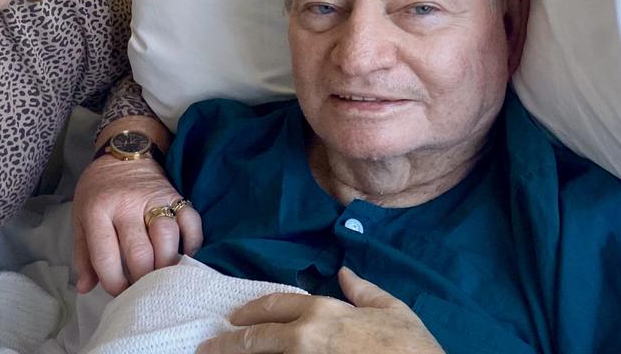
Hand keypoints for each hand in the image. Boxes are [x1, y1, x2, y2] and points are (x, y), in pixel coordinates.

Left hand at [72, 156, 202, 295]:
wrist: (124, 151)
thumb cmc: (99, 190)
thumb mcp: (81, 217)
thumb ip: (83, 254)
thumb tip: (85, 288)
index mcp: (97, 211)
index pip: (105, 257)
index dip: (114, 283)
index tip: (120, 292)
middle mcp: (126, 205)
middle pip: (140, 253)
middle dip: (143, 280)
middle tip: (144, 289)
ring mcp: (154, 199)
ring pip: (167, 237)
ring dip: (167, 264)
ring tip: (164, 277)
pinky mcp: (175, 195)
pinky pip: (191, 221)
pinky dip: (192, 242)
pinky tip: (185, 255)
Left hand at [197, 268, 444, 353]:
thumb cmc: (411, 346)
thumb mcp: (393, 309)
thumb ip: (365, 291)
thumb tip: (346, 274)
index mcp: (324, 312)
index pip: (276, 305)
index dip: (252, 311)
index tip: (233, 318)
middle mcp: (306, 338)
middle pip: (257, 339)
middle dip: (229, 342)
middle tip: (208, 348)